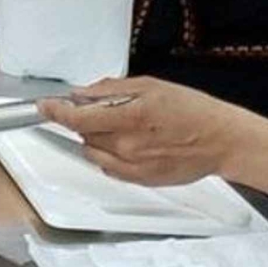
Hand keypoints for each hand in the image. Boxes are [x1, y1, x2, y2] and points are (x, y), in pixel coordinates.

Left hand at [39, 76, 249, 186]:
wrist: (222, 140)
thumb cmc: (193, 111)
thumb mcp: (150, 86)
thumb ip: (111, 90)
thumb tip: (83, 93)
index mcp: (130, 117)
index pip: (77, 118)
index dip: (56, 112)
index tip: (45, 107)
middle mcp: (128, 145)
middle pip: (83, 134)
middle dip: (86, 120)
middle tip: (107, 111)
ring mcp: (133, 165)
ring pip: (92, 151)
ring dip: (96, 138)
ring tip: (124, 127)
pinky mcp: (140, 180)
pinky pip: (108, 167)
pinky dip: (109, 154)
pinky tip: (130, 143)